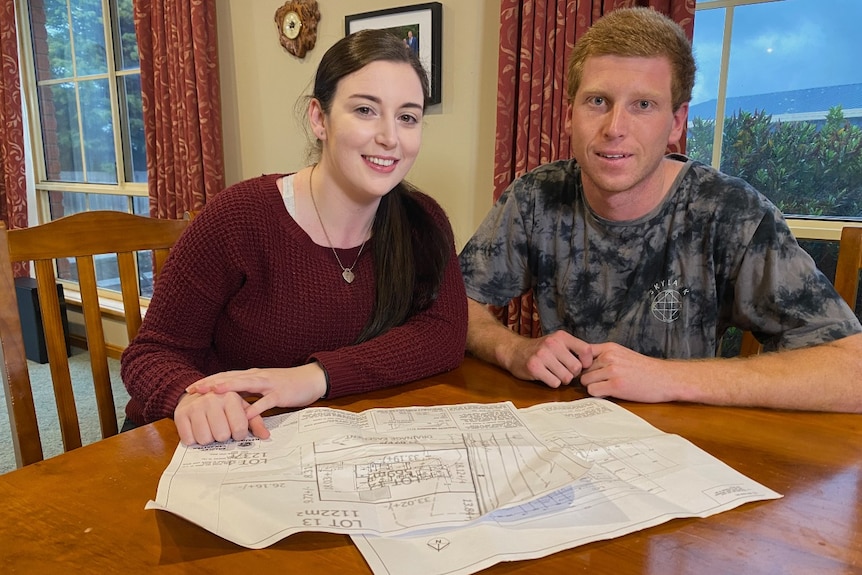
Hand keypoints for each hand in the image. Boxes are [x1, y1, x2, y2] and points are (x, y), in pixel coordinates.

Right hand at [174, 390, 269, 445]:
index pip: (239, 429)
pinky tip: (198, 429)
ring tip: (210, 428)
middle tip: (222, 429)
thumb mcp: (242, 408)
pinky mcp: (180, 415)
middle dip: (223, 437)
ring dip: (209, 439)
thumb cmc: (223, 404)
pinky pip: (189, 440)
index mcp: (230, 397)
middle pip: (221, 436)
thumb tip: (266, 436)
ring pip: (205, 440)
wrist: (197, 392)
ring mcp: (195, 407)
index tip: (236, 431)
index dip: (239, 435)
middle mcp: (212, 400)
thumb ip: (255, 421)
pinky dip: (194, 439)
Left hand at [185, 363, 327, 419]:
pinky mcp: (280, 394)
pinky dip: (255, 408)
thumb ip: (248, 391)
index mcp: (252, 375)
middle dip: (211, 383)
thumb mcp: (263, 386)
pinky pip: (266, 401)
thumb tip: (230, 402)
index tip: (191, 388)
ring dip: (229, 388)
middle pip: (230, 378)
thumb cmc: (286, 384)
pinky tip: (245, 414)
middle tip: (194, 390)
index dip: (208, 381)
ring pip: (246, 384)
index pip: (225, 376)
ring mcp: (269, 384)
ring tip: (213, 393)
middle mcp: (257, 376)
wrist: (310, 379)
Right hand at [505, 330, 593, 387]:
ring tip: (553, 373)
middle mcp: (552, 344)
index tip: (580, 366)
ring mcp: (542, 355)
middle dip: (572, 373)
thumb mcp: (557, 342)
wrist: (514, 351)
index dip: (587, 362)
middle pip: (576, 368)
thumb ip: (573, 349)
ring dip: (561, 379)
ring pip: (566, 377)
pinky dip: (552, 383)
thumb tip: (594, 363)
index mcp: (561, 337)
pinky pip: (554, 382)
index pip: (586, 350)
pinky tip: (545, 376)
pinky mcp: (534, 367)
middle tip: (563, 371)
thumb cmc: (540, 350)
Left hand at [579, 342, 676, 402]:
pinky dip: (598, 394)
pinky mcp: (615, 385)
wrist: (666, 379)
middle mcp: (609, 357)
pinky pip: (592, 391)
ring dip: (593, 386)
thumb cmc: (645, 369)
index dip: (582, 364)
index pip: (582, 353)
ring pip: (585, 381)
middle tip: (603, 382)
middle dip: (590, 377)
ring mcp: (612, 371)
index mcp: (610, 347)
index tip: (587, 371)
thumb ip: (605, 356)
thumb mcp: (623, 354)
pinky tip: (610, 393)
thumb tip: (583, 364)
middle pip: (583, 370)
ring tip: (608, 387)